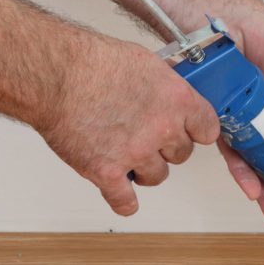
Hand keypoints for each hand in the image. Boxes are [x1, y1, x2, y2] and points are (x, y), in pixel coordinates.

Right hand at [37, 34, 219, 215]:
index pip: (207, 129)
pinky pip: (125, 202)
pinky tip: (120, 191)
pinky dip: (124, 200)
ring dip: (144, 169)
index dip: (195, 130)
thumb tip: (169, 97)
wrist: (56, 75)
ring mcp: (135, 154)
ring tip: (126, 155)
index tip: (188, 131)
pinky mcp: (107, 173)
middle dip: (166, 148)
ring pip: (157, 177)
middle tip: (147, 137)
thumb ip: (164, 87)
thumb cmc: (92, 63)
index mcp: (176, 100)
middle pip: (181, 155)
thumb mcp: (144, 62)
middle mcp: (161, 129)